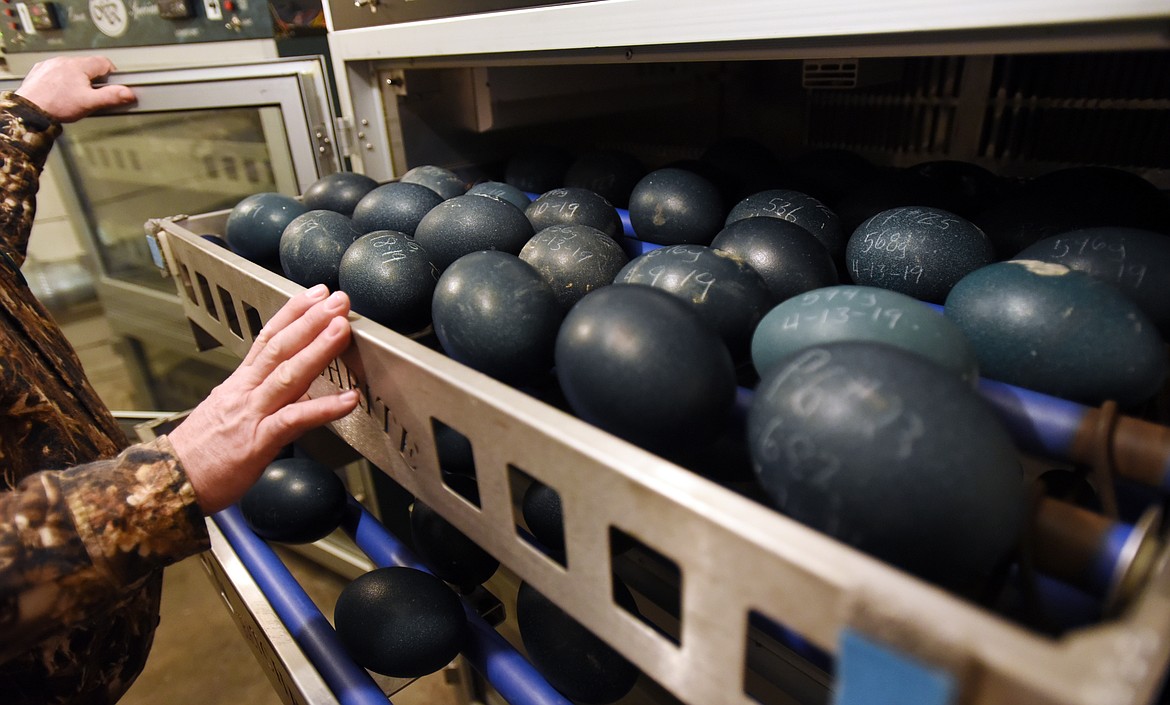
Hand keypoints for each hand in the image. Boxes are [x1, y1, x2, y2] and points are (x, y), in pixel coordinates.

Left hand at [15, 55, 135, 122]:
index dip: (112, 75)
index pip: (105, 62)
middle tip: (93, 95)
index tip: (113, 85)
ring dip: (77, 79)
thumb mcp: (90, 103)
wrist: (29, 109)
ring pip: (72, 69)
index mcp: (79, 66)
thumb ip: (111, 97)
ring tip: (75, 96)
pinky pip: (57, 72)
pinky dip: (61, 81)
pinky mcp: (40, 71)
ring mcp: (51, 65)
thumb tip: (128, 93)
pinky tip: (61, 93)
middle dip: (94, 79)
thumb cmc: (55, 105)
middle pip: (88, 66)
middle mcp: (64, 61)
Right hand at [168, 285, 359, 512]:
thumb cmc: (199, 456)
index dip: (292, 313)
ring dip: (318, 349)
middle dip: (311, 319)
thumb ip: (256, 398)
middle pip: (280, 347)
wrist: (167, 484)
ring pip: (288, 374)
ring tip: (342, 329)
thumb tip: (286, 390)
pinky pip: (295, 420)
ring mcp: (251, 414)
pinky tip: (348, 400)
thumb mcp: (226, 414)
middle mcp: (245, 392)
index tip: (314, 295)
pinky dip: (324, 409)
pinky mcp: (257, 441)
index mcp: (238, 384)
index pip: (267, 338)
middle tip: (337, 299)